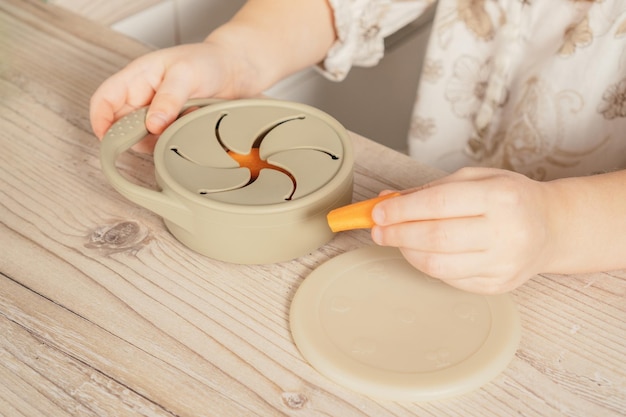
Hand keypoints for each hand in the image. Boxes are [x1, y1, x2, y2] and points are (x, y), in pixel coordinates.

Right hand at [89, 41, 260, 150]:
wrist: (237, 70)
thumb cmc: (208, 61)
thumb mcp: (186, 74)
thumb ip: (168, 98)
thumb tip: (153, 124)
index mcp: (137, 78)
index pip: (104, 100)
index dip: (100, 121)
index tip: (109, 141)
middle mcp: (143, 97)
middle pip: (122, 126)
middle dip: (138, 135)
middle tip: (162, 132)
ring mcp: (158, 114)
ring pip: (145, 139)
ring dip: (162, 138)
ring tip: (186, 119)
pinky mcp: (173, 127)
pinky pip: (166, 143)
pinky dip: (177, 140)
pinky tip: (192, 124)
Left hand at [371, 167, 555, 293]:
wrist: (552, 227)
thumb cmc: (510, 198)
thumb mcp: (476, 179)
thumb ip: (431, 189)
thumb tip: (387, 200)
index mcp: (500, 196)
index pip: (438, 204)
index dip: (401, 210)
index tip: (377, 212)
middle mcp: (506, 232)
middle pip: (436, 238)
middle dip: (397, 234)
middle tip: (377, 230)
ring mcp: (504, 263)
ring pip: (439, 266)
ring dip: (407, 253)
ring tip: (397, 240)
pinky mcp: (498, 286)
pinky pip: (450, 280)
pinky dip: (428, 265)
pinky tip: (423, 252)